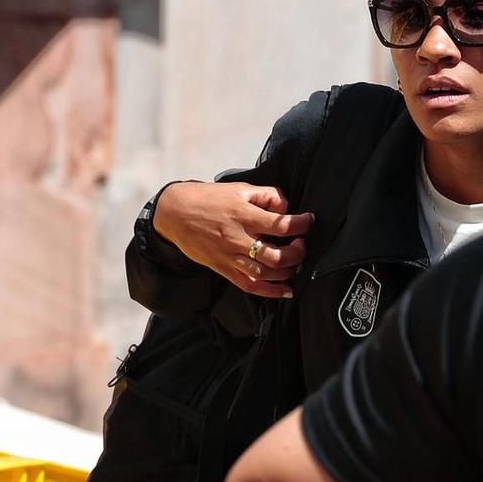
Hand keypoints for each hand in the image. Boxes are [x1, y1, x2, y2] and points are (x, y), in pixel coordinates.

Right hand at [152, 181, 314, 298]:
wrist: (174, 213)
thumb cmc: (207, 199)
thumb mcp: (238, 189)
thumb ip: (266, 195)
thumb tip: (286, 206)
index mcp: (243, 216)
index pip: (281, 225)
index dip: (301, 224)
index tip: (309, 221)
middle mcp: (237, 239)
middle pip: (277, 256)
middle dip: (297, 253)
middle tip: (302, 244)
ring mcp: (229, 257)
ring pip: (265, 274)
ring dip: (287, 272)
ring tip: (295, 263)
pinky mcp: (223, 269)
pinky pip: (250, 285)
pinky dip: (271, 292)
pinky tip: (286, 290)